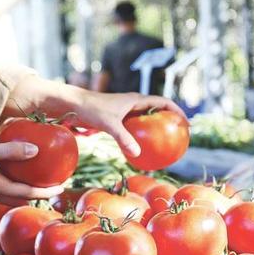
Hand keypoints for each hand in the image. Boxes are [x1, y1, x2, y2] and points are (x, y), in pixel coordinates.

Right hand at [0, 137, 63, 205]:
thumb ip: (10, 151)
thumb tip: (35, 151)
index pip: (27, 193)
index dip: (46, 191)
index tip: (63, 186)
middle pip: (20, 198)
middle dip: (38, 194)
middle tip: (54, 184)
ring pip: (9, 192)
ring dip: (24, 188)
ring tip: (38, 176)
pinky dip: (11, 178)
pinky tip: (13, 165)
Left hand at [6, 77, 185, 156]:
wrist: (67, 105)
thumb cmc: (88, 110)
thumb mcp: (108, 124)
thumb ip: (123, 138)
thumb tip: (137, 154)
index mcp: (134, 100)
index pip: (162, 102)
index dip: (176, 111)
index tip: (186, 124)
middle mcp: (129, 104)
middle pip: (155, 111)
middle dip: (168, 121)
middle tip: (178, 137)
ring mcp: (121, 112)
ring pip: (142, 121)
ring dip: (153, 131)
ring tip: (162, 147)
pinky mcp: (112, 121)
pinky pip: (130, 130)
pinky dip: (138, 139)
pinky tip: (138, 154)